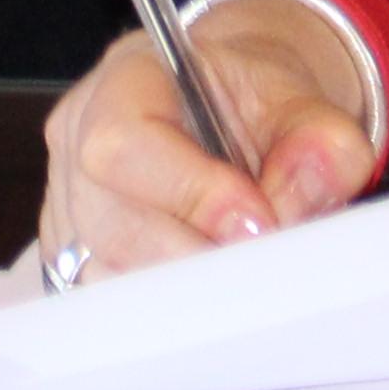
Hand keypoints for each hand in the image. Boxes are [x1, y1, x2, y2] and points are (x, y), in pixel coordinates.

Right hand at [33, 0, 380, 272]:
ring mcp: (69, 204)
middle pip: (113, 224)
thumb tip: (307, 192)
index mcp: (125, 80)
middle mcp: (77, 140)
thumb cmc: (252, 101)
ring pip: (108, 273)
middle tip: (266, 269)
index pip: (126, 144)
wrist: (233, 111)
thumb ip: (319, 139)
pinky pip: (112, 299)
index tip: (260, 224)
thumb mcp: (299, 99)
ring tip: (246, 280)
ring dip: (183, 291)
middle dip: (197, 258)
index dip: (191, 194)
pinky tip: (214, 297)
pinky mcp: (76, 256)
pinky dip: (166, 308)